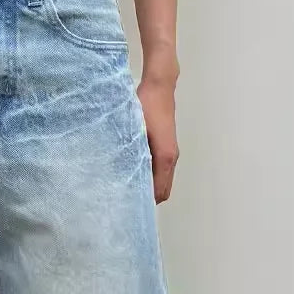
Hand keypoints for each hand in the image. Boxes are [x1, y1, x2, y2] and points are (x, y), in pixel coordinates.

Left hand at [137, 79, 178, 203]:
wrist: (159, 87)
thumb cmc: (146, 107)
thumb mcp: (135, 131)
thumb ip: (130, 154)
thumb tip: (121, 176)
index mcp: (165, 157)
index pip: (159, 191)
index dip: (146, 202)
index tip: (129, 206)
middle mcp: (172, 158)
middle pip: (163, 189)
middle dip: (148, 197)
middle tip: (125, 200)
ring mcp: (171, 152)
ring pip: (163, 179)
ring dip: (149, 186)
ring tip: (127, 188)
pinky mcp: (167, 146)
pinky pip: (161, 170)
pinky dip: (152, 176)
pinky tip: (134, 173)